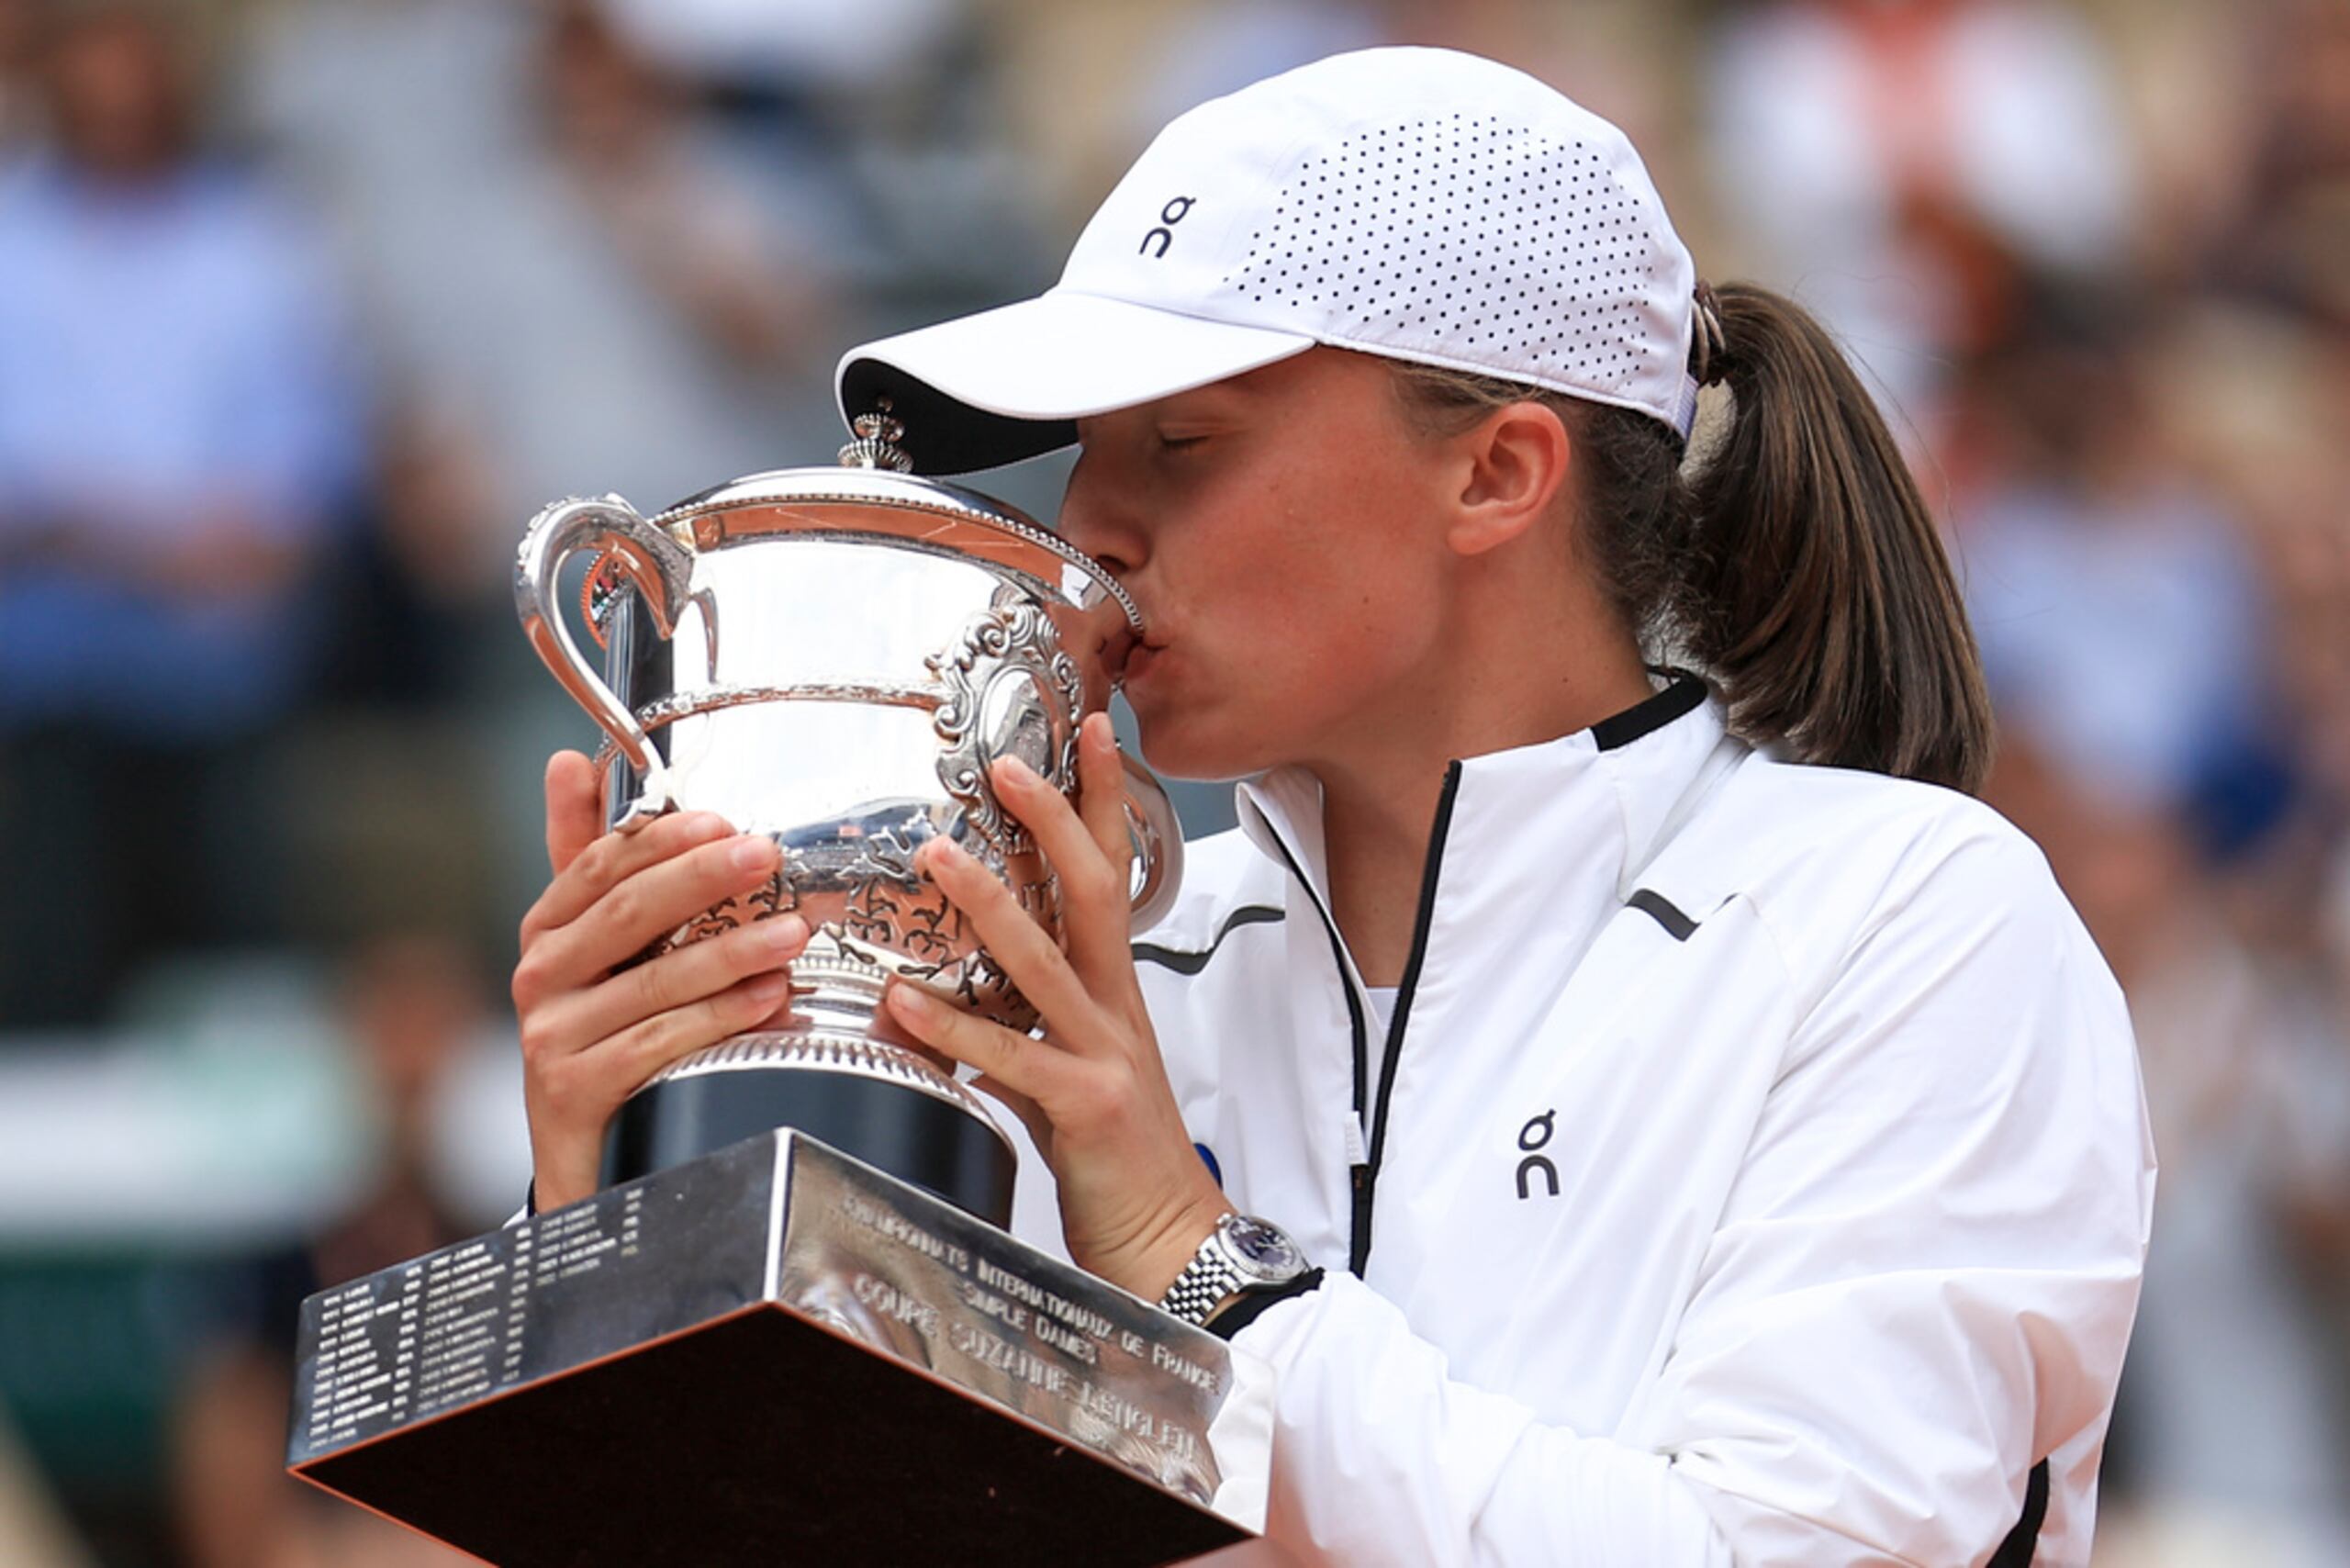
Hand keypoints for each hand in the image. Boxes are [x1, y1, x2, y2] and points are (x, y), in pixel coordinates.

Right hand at [512, 751, 811, 1210]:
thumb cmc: (604, 1038)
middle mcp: (540, 975)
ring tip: (792, 932)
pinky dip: (720, 1018)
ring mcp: (550, 1035)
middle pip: (629, 911)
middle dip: (704, 878)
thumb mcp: (596, 946)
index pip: (603, 864)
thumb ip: (591, 858)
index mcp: (549, 929)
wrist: (586, 1162)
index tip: (723, 819)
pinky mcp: (572, 1090)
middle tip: (767, 854)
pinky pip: (658, 1042)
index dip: (664, 838)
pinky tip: (770, 999)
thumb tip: (569, 760)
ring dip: (730, 951)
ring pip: (653, 980)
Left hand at [881, 713, 1229, 1301]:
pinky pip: (1011, 1056)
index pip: (1113, 876)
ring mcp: (1106, 1053)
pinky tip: (902, 1001)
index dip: (1103, 803)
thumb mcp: (1073, 1074)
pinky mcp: (1085, 1106)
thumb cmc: (1121, 1164)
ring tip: (937, 854)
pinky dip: (954, 1025)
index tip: (1090, 733)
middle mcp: (1116, 1008)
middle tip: (1007, 764)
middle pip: (1092, 891)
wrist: (1175, 1248)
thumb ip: (1022, 1028)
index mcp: (1115, 994)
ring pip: (1045, 959)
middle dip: (1054, 820)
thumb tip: (955, 996)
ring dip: (989, 900)